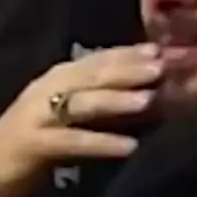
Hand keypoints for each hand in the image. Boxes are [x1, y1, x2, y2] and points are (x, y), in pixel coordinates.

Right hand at [0, 43, 163, 196]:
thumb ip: (101, 97)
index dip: (127, 53)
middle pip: (92, 75)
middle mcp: (48, 89)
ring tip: (149, 100)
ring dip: (116, 100)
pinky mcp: (35, 143)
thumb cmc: (40, 137)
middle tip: (161, 67)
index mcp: (59, 77)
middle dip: (128, 70)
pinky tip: (128, 146)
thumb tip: (147, 88)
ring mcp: (39, 115)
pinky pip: (73, 141)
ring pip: (82, 103)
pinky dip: (101, 143)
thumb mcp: (70, 111)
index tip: (159, 50)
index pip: (97, 60)